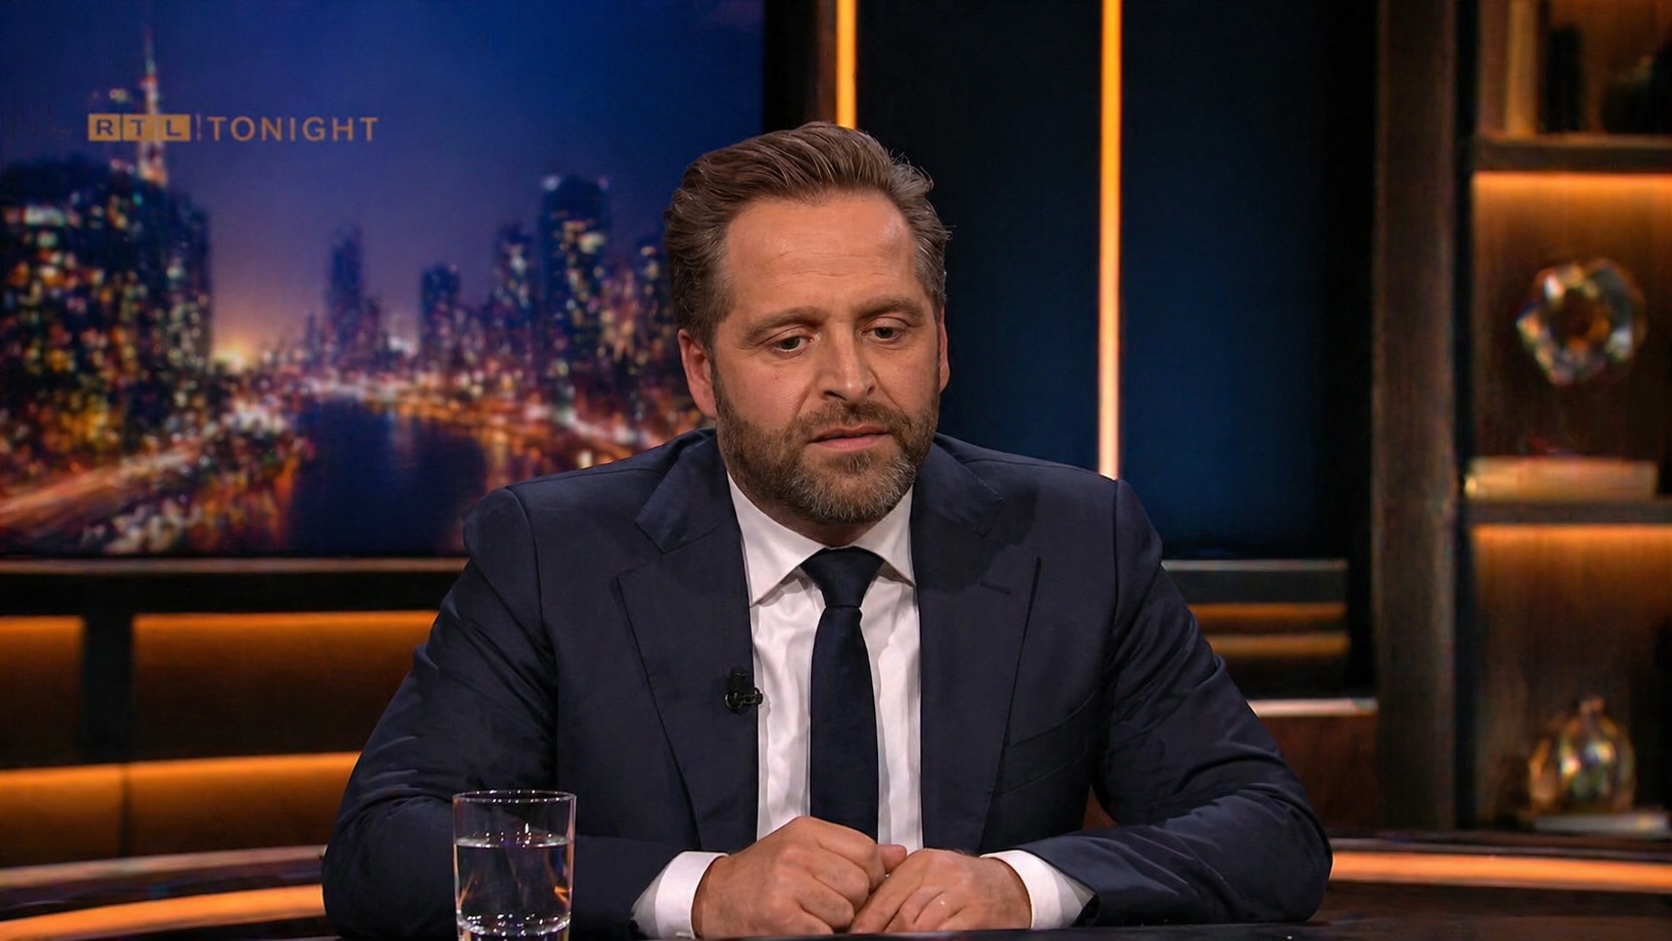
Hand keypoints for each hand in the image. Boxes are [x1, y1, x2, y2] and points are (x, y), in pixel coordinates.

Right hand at [691, 816, 907, 936]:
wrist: (714, 897)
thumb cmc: (762, 874)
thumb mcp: (804, 848)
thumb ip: (852, 851)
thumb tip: (900, 855)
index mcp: (806, 831)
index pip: (867, 851)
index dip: (869, 875)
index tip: (855, 886)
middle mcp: (797, 853)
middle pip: (859, 884)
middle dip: (852, 901)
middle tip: (828, 904)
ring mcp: (787, 884)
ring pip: (846, 911)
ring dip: (835, 922)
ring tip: (812, 914)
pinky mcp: (780, 916)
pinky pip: (825, 932)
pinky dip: (819, 935)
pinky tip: (802, 926)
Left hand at [850, 849, 1030, 932]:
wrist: (1010, 887)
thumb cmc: (962, 884)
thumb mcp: (929, 875)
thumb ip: (897, 888)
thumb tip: (860, 914)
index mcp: (923, 863)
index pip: (885, 895)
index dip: (867, 921)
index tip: (855, 934)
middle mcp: (943, 873)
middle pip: (902, 914)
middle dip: (886, 935)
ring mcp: (963, 894)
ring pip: (922, 926)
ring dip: (906, 939)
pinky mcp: (980, 915)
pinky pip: (947, 933)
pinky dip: (932, 939)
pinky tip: (926, 940)